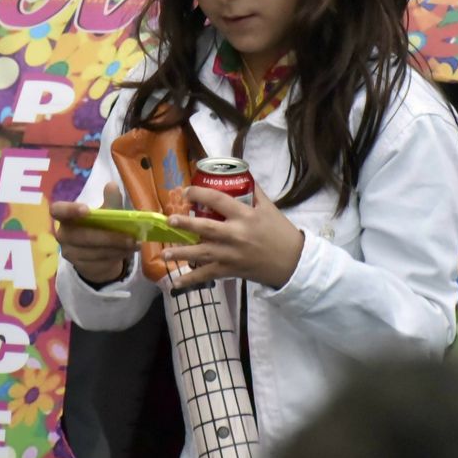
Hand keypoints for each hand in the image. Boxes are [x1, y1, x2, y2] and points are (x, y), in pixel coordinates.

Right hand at [53, 182, 136, 284]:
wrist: (99, 253)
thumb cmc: (100, 226)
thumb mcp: (108, 212)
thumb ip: (111, 200)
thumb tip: (112, 185)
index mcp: (65, 216)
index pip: (57, 210)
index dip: (69, 210)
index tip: (87, 210)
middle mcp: (63, 234)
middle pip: (81, 236)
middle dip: (107, 237)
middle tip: (130, 237)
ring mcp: (70, 252)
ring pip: (93, 251)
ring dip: (116, 248)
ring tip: (134, 244)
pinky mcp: (80, 266)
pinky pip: (98, 262)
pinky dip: (115, 256)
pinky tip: (126, 251)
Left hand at [161, 186, 305, 290]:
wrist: (293, 263)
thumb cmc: (281, 233)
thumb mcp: (269, 208)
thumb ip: (254, 192)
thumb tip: (241, 176)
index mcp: (245, 216)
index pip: (218, 200)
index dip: (200, 194)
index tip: (187, 192)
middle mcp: (235, 235)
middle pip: (205, 228)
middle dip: (185, 224)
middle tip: (169, 220)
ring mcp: (231, 255)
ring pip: (202, 253)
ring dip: (182, 253)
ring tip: (164, 253)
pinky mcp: (231, 270)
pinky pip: (207, 275)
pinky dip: (192, 280)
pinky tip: (177, 282)